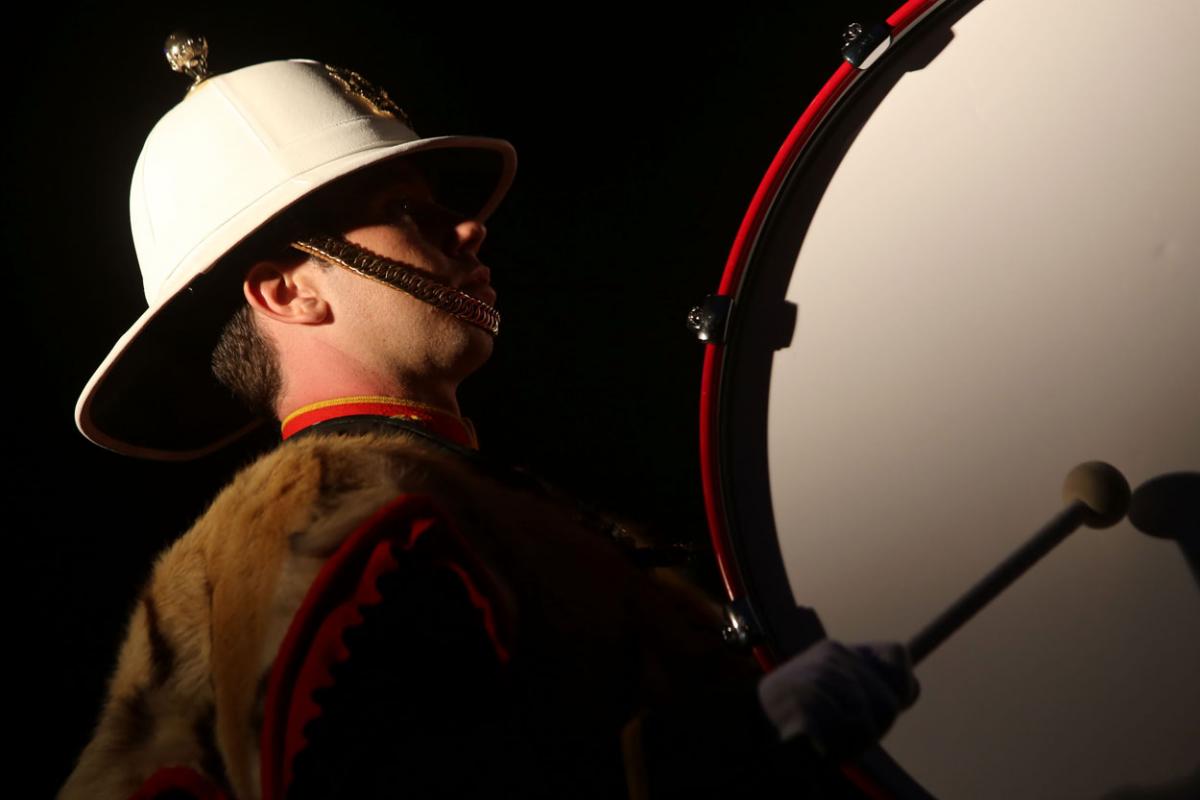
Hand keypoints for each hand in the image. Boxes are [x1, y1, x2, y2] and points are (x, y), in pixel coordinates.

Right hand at [756, 639, 919, 759]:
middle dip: (875, 725)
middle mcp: (833, 658)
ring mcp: (819, 678)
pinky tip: (817, 743)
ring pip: (868, 723)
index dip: (900, 683)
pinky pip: (846, 733)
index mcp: (838, 652)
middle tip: (843, 732)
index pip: (897, 655)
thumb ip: (868, 686)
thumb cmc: (794, 714)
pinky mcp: (807, 702)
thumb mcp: (833, 689)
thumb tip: (913, 687)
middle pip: (887, 702)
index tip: (893, 699)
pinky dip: (834, 746)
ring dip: (852, 741)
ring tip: (825, 738)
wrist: (745, 725)